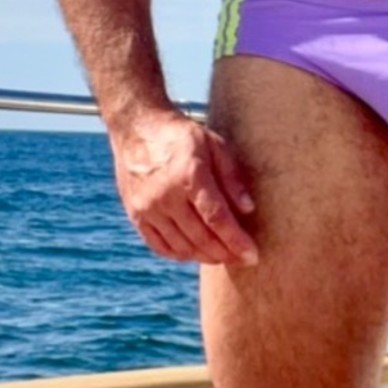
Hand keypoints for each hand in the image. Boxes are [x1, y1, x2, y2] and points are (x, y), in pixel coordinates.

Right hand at [110, 109, 258, 265]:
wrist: (138, 128)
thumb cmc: (183, 136)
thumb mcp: (215, 145)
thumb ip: (232, 177)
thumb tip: (248, 209)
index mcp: (189, 175)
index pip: (216, 218)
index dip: (236, 240)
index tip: (252, 255)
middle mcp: (166, 195)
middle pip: (200, 237)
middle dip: (226, 253)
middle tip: (242, 259)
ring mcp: (148, 208)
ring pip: (181, 247)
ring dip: (205, 257)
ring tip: (223, 256)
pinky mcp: (136, 216)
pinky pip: (160, 246)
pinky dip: (180, 255)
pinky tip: (196, 253)